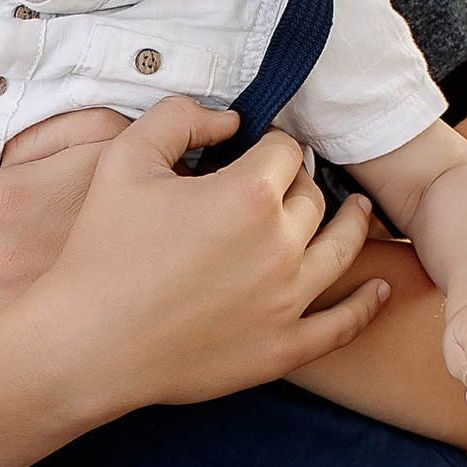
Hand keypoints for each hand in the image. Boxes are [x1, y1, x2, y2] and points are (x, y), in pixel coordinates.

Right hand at [37, 98, 392, 407]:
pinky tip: (379, 291)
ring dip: (353, 225)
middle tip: (282, 185)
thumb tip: (228, 121)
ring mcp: (288, 301)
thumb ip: (179, 117)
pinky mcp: (283, 348)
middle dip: (300, 183)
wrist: (87, 344)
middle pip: (313, 197)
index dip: (271, 144)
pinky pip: (342, 325)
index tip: (257, 151)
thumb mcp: (125, 158)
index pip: (285, 151)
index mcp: (248, 194)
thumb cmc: (100, 250)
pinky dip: (365, 306)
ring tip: (358, 212)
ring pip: (342, 251)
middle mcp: (281, 244)